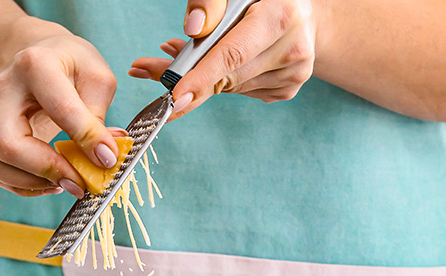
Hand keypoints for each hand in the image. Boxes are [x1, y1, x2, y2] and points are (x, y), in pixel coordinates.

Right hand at [0, 27, 121, 197]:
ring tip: (64, 183)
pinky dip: (22, 185)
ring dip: (30, 182)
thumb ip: (98, 116)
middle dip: (47, 170)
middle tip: (80, 183)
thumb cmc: (70, 66)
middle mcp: (3, 89)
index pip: (60, 109)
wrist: (37, 56)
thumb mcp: (96, 77)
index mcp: (36, 65)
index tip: (108, 160)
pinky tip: (49, 182)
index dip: (87, 139)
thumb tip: (105, 156)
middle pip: (8, 143)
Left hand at [128, 0, 317, 117]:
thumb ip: (211, 0)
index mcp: (283, 16)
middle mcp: (294, 50)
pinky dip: (218, 80)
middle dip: (184, 76)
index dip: (201, 76)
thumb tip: (193, 31)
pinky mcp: (286, 90)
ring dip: (200, 76)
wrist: (301, 9)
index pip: (233, 54)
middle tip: (143, 69)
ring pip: (229, 86)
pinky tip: (210, 63)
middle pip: (227, 75)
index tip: (174, 96)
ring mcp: (293, 75)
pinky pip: (239, 90)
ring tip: (177, 55)